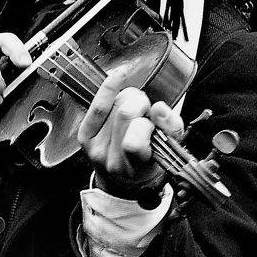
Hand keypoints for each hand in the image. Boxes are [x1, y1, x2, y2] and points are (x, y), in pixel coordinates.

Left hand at [78, 67, 182, 202]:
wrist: (124, 178)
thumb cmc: (150, 159)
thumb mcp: (169, 148)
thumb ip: (172, 128)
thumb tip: (159, 108)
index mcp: (135, 167)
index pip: (133, 143)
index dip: (145, 124)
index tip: (152, 121)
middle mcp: (111, 161)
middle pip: (124, 114)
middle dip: (140, 104)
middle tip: (145, 110)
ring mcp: (95, 149)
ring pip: (115, 105)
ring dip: (128, 100)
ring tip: (134, 110)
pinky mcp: (85, 136)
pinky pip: (98, 105)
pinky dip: (109, 88)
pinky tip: (118, 77)